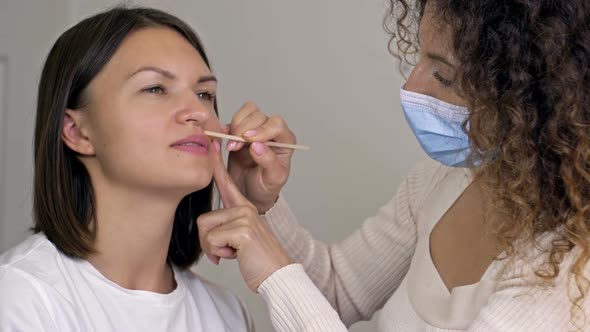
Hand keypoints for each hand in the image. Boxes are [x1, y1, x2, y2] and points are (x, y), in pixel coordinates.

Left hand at [197, 139, 291, 291]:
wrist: (277, 275)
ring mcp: (244, 216)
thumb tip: (206, 232)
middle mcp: (244, 207)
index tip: (210, 144)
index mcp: (244, 207)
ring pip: (206, 231)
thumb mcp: (238, 239)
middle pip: (204, 220)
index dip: (215, 164)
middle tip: (227, 250)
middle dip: (209, 241)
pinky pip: (212, 240)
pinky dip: (219, 254)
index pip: (226, 182)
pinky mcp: (242, 229)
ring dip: (214, 249)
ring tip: (233, 252)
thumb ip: (226, 228)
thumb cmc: (257, 259)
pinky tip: (235, 255)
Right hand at [225, 102, 295, 212]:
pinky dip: (227, 128)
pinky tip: (225, 140)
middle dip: (244, 130)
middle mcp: (271, 132)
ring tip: (231, 146)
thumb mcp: (272, 179)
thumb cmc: (266, 187)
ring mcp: (255, 130)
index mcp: (285, 142)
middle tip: (235, 147)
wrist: (250, 193)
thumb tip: (257, 146)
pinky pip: (235, 119)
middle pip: (259, 116)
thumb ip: (268, 162)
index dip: (262, 129)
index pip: (277, 125)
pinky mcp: (240, 131)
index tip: (249, 141)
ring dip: (236, 126)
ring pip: (248, 112)